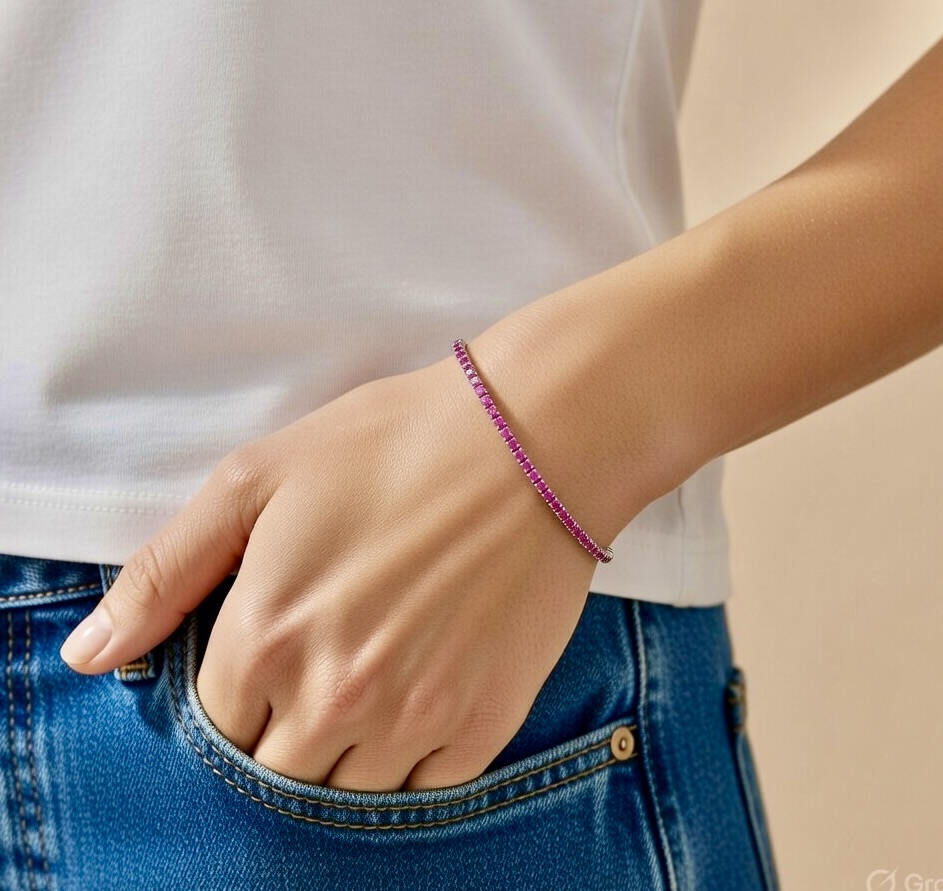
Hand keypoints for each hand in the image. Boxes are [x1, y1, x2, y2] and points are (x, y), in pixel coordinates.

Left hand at [59, 352, 599, 790]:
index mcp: (265, 636)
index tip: (267, 654)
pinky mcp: (483, 722)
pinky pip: (424, 791)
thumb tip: (88, 653)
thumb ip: (163, 572)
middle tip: (322, 662)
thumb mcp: (255, 480)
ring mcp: (413, 718)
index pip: (213, 723)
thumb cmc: (392, 445)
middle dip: (281, 728)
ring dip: (345, 750)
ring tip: (372, 677)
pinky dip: (410, 762)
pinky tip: (419, 697)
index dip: (234, 691)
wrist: (530, 442)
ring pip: (345, 792)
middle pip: (275, 770)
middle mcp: (333, 694)